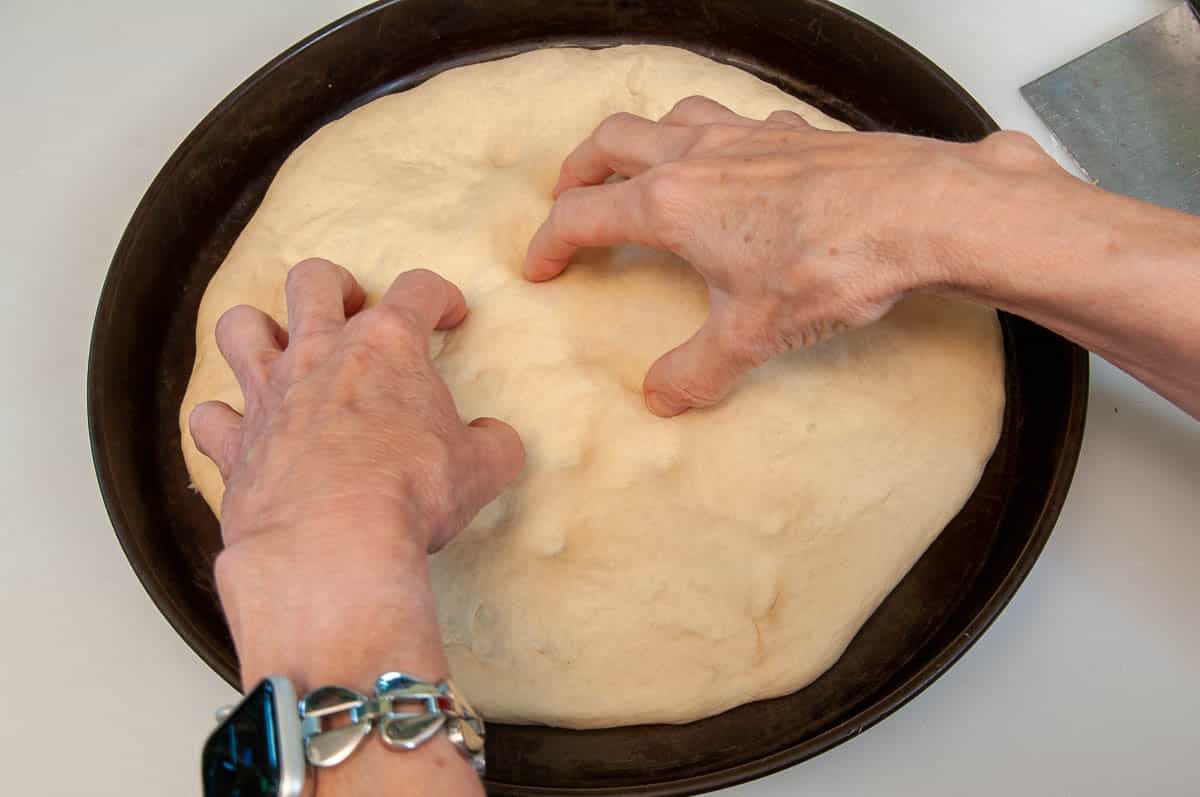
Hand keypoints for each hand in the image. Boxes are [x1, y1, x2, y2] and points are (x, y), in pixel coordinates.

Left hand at [189, 259, 524, 555]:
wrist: (334, 543)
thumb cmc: (412, 492)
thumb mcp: (482, 468)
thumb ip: (494, 445)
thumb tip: (496, 441)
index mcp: (387, 346)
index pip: (417, 290)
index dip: (439, 296)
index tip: (449, 314)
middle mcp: (321, 355)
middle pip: (313, 281)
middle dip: (335, 285)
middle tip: (353, 311)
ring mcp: (269, 396)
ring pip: (239, 327)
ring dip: (258, 330)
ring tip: (279, 348)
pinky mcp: (235, 446)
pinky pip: (209, 417)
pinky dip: (222, 419)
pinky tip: (240, 429)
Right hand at [525, 95, 1066, 415]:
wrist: (918, 211)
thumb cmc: (830, 264)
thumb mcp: (752, 335)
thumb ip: (697, 370)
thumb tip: (663, 399)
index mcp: (669, 204)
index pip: (583, 215)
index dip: (550, 242)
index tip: (539, 266)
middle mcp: (696, 155)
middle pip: (611, 142)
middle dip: (579, 169)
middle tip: (570, 196)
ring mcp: (744, 135)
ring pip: (668, 115)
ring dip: (641, 138)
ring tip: (640, 167)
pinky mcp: (790, 131)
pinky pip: (733, 118)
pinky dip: (712, 135)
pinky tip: (734, 162)